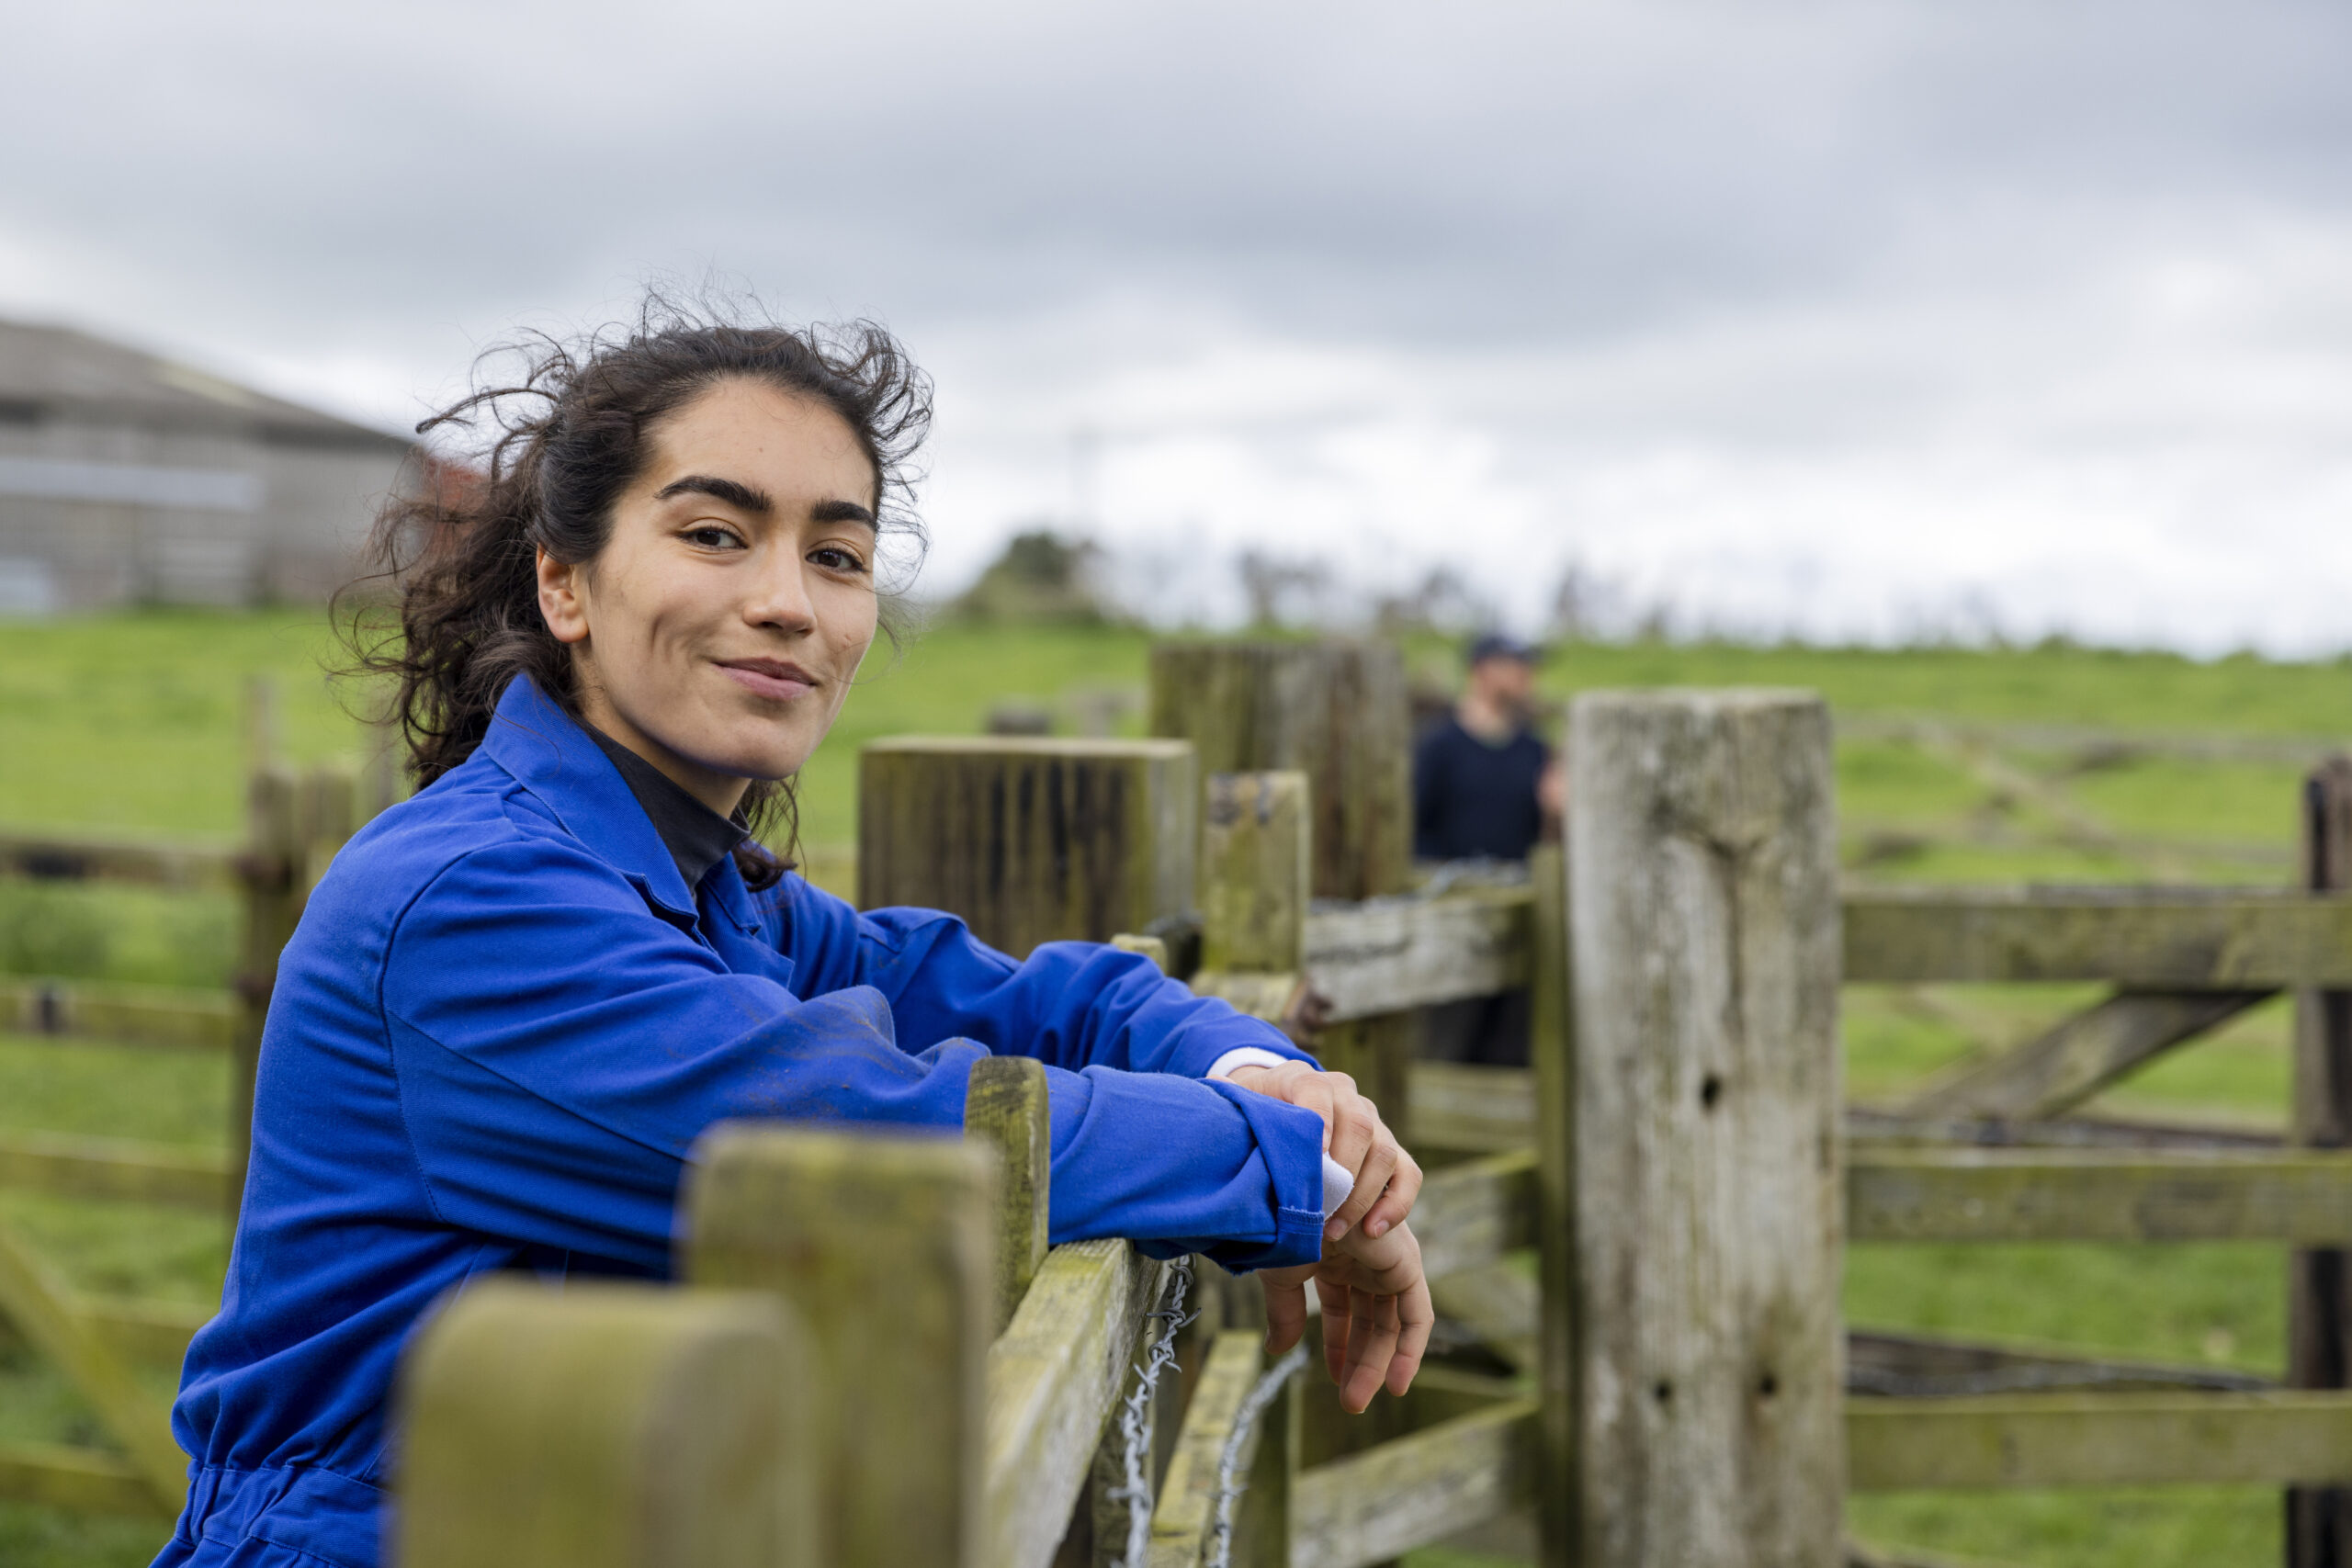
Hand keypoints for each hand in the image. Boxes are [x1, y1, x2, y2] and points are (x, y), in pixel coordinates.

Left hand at [1226, 1060, 1421, 1242]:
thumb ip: (1224, 1110)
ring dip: (1363, 1196)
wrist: (1278, 1115)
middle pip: (1359, 1125)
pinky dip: (1396, 1203)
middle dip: (1342, 1172)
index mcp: (1304, 1081)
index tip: (1313, 1158)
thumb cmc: (1253, 1120)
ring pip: (1385, 1152)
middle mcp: (1346, 1096)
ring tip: (1332, 1230)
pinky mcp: (1390, 1152)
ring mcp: (1373, 1123)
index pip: (1316, 1091)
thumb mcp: (1239, 1112)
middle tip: (1319, 1212)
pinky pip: (1408, 1174)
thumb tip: (1207, 1097)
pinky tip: (1374, 1230)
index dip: (1317, 1122)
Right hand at [1259, 1221, 1431, 1412]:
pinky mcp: (1406, 1263)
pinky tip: (1395, 1381)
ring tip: (1357, 1399)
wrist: (1300, 1195)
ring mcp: (1387, 1260)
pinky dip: (1410, 1348)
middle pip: (1372, 1321)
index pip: (1344, 1311)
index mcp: (1335, 1257)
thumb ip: (1285, 1313)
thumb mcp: (1282, 1277)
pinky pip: (1417, 1314)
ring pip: (1392, 1323)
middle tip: (1348, 1401)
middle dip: (1361, 1362)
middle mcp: (1365, 1260)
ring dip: (1379, 1363)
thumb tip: (1276, 1351)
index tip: (1333, 1380)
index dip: (1339, 1347)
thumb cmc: (1286, 1224)